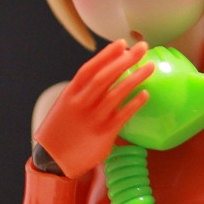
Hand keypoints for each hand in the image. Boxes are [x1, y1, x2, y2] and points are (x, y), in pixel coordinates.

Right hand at [33, 40, 153, 178]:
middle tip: (143, 47)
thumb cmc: (62, 131)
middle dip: (125, 59)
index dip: (106, 55)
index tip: (122, 43)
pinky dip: (135, 103)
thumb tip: (106, 80)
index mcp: (70, 94)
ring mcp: (93, 118)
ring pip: (117, 93)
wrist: (53, 160)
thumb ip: (83, 94)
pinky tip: (146, 94)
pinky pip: (123, 115)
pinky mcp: (104, 133)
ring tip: (150, 66)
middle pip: (105, 76)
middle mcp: (81, 103)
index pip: (89, 68)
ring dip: (135, 77)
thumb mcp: (65, 107)